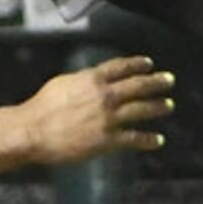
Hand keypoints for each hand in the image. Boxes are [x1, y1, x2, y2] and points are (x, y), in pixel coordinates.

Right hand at [0, 54, 172, 170]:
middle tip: (169, 80)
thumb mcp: (62, 83)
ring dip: (157, 107)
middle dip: (156, 82)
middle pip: (137, 85)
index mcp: (92, 79)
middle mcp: (104, 96)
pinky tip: (158, 140)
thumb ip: (82, 80)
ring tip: (168, 105)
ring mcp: (108, 118)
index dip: (137, 64)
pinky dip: (148, 139)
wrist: (33, 131)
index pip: (121, 67)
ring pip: (140, 110)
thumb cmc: (41, 107)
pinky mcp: (107, 140)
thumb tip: (94, 77)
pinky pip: (133, 138)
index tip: (148, 63)